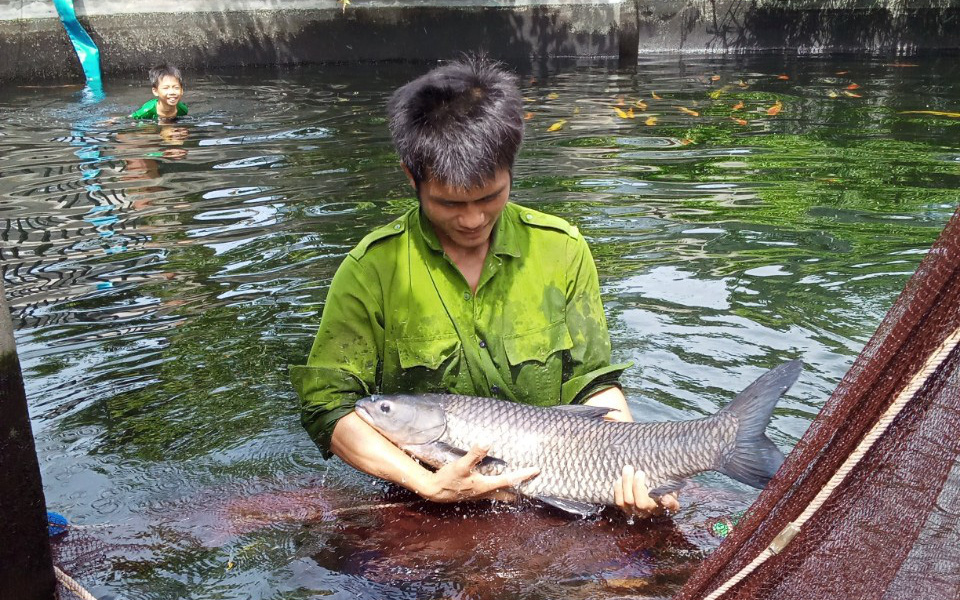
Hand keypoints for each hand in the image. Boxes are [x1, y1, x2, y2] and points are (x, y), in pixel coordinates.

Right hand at [424, 445, 538, 502]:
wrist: (433, 491)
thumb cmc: (448, 478)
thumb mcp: (461, 465)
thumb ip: (474, 454)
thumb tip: (487, 442)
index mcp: (486, 485)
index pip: (509, 480)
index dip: (523, 475)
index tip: (536, 470)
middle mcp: (485, 492)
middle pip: (508, 493)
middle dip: (521, 490)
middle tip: (534, 487)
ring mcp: (479, 495)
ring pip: (500, 496)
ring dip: (511, 492)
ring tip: (520, 488)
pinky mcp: (472, 494)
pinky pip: (492, 494)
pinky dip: (500, 491)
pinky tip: (497, 487)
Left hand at [614, 465, 679, 518]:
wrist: (646, 482)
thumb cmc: (659, 482)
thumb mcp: (669, 482)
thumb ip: (671, 486)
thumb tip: (665, 499)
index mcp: (667, 503)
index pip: (671, 506)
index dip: (668, 503)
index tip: (664, 497)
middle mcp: (651, 510)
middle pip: (642, 503)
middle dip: (638, 486)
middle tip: (639, 472)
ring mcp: (636, 511)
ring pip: (628, 501)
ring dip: (626, 483)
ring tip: (628, 469)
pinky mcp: (625, 508)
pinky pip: (619, 501)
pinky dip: (618, 488)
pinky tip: (620, 478)